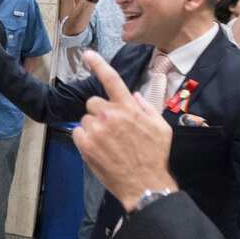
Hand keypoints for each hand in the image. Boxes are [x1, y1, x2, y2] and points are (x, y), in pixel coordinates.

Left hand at [71, 51, 175, 207]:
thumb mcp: (161, 127)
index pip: (111, 79)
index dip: (98, 64)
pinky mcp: (85, 144)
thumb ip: (147, 108)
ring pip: (86, 119)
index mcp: (128, 107)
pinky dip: (85, 140)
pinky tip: (99, 150)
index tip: (87, 54)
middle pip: (93, 102)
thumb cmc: (155, 155)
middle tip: (112, 129)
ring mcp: (96, 130)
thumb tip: (134, 96)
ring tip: (108, 144)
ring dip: (93, 128)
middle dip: (100, 112)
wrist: (144, 183)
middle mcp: (110, 114)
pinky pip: (78, 133)